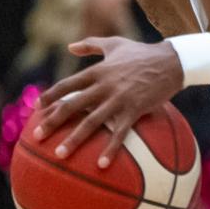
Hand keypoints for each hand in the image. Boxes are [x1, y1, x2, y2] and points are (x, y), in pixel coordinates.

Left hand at [32, 36, 183, 165]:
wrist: (172, 61)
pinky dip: (110, 149)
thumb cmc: (143, 52)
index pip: (66, 85)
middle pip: (71, 106)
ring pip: (90, 122)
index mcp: (97, 71)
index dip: (49, 96)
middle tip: (37, 136)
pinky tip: (101, 164)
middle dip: (52, 121)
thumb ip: (91, 44)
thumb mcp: (115, 44)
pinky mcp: (135, 110)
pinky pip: (119, 133)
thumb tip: (69, 46)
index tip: (36, 108)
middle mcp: (104, 86)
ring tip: (59, 154)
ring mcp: (119, 99)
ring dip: (74, 139)